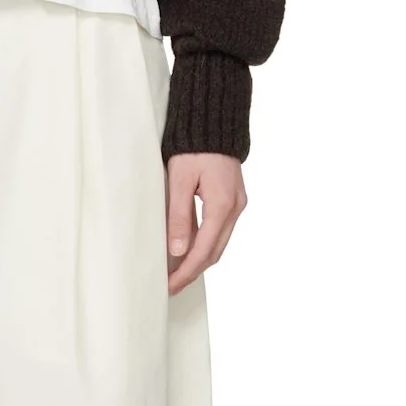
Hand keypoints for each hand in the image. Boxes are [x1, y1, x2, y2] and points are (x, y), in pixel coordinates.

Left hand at [165, 152, 246, 294]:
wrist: (214, 119)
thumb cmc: (193, 145)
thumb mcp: (180, 178)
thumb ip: (179, 215)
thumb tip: (178, 251)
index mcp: (222, 205)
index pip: (203, 251)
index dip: (185, 272)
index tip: (169, 286)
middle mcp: (235, 208)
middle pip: (214, 252)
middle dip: (192, 271)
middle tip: (170, 285)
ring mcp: (237, 204)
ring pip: (219, 243)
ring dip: (200, 259)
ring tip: (177, 272)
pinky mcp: (234, 198)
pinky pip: (221, 229)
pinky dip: (206, 242)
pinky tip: (190, 247)